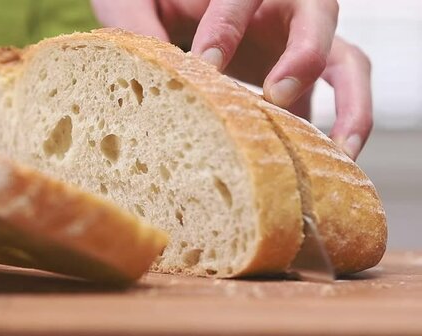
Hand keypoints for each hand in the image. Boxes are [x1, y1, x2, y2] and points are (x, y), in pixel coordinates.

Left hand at [91, 0, 370, 158]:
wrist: (172, 11)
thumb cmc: (157, 3)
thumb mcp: (138, 6)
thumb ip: (142, 30)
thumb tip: (153, 78)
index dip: (226, 27)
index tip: (206, 63)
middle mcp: (279, 8)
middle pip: (316, 15)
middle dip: (302, 55)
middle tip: (276, 95)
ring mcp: (297, 42)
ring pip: (346, 60)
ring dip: (350, 103)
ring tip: (340, 151)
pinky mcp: (302, 76)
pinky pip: (339, 96)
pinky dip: (344, 127)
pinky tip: (330, 166)